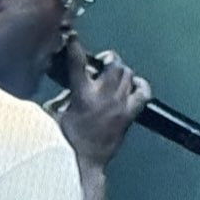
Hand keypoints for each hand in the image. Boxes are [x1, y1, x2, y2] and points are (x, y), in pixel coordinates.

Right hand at [54, 39, 152, 170]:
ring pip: (128, 74)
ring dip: (121, 71)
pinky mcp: (129, 115)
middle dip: (108, 59)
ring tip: (114, 74)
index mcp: (81, 94)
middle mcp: (103, 96)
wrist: (83, 163)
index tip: (73, 37)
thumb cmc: (66, 142)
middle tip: (102, 63)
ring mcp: (119, 105)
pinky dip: (141, 86)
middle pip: (114, 64)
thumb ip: (63, 95)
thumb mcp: (55, 114)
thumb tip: (66, 85)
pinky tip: (135, 85)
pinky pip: (143, 94)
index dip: (75, 45)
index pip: (78, 60)